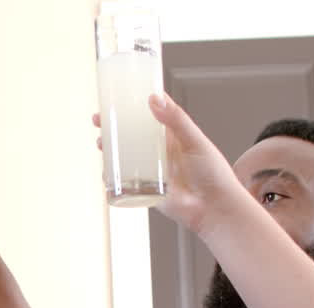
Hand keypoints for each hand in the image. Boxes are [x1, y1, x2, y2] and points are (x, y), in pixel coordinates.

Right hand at [93, 95, 248, 236]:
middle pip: (133, 133)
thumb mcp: (195, 141)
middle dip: (114, 125)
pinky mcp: (147, 188)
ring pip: (126, 155)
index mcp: (174, 134)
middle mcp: (161, 150)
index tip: (120, 93)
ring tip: (99, 141)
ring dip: (110, 148)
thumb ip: (176, 121)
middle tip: (99, 118)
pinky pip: (125, 180)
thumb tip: (154, 99)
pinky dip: (113, 175)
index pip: (153, 112)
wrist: (214, 208)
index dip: (136, 102)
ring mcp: (152, 169)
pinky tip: (105, 169)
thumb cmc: (213, 173)